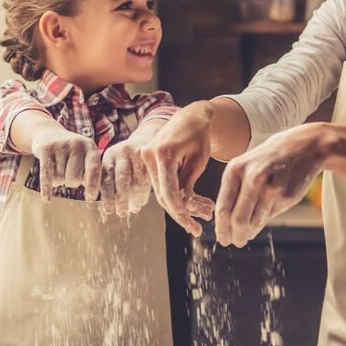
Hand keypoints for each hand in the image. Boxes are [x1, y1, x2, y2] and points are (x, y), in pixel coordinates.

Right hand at [30, 126, 100, 201]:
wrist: (49, 134)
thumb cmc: (71, 153)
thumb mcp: (84, 157)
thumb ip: (92, 173)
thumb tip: (95, 196)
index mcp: (90, 146)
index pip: (94, 169)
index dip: (93, 186)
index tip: (90, 199)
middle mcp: (77, 143)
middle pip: (75, 178)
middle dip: (71, 182)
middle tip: (68, 173)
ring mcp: (60, 145)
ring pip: (60, 178)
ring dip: (58, 180)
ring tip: (57, 168)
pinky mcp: (46, 149)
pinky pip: (47, 174)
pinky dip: (47, 188)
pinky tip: (47, 199)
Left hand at [99, 138, 151, 216]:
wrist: (146, 139)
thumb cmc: (126, 158)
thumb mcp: (114, 162)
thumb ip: (108, 179)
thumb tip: (102, 203)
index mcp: (109, 155)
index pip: (106, 177)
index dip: (106, 196)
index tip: (108, 210)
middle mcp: (122, 152)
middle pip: (121, 179)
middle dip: (121, 199)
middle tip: (121, 213)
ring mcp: (137, 153)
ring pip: (136, 181)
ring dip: (135, 198)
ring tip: (133, 209)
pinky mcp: (150, 157)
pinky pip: (147, 179)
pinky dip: (144, 193)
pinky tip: (142, 201)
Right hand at [141, 102, 215, 235]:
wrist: (190, 116)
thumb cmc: (199, 136)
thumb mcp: (198, 161)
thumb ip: (188, 184)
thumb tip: (184, 209)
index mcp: (163, 152)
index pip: (168, 191)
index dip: (180, 211)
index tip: (192, 226)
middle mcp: (149, 154)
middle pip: (162, 194)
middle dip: (180, 213)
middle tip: (196, 229)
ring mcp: (145, 157)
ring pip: (161, 191)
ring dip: (179, 206)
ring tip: (200, 218)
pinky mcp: (147, 160)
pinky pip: (160, 183)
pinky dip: (174, 195)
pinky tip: (190, 205)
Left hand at [215, 123, 326, 246]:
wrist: (302, 147)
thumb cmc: (267, 159)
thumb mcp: (245, 166)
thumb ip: (234, 190)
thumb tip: (224, 222)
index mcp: (235, 170)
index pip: (223, 208)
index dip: (221, 228)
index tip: (222, 238)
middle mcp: (252, 179)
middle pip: (238, 219)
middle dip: (234, 235)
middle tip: (233, 242)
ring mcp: (270, 188)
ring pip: (254, 221)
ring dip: (248, 233)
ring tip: (244, 236)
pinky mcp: (286, 196)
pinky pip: (269, 217)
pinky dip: (261, 224)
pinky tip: (258, 224)